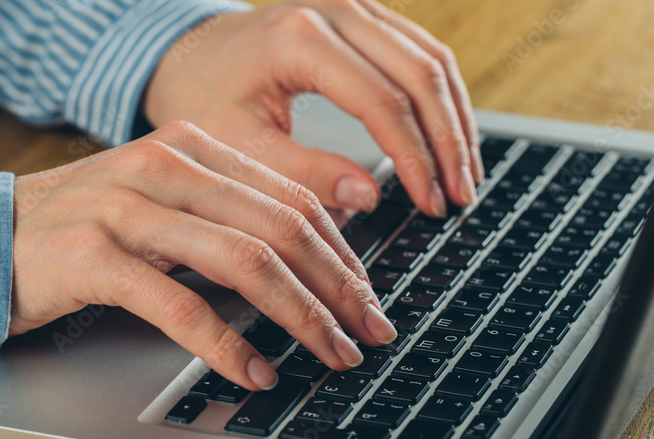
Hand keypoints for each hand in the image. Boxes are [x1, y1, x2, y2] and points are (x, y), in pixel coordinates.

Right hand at [11, 122, 396, 390]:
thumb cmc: (81, 232)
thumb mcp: (165, 210)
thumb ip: (228, 222)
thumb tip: (309, 265)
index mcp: (194, 151)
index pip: (293, 201)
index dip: (343, 256)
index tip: (369, 300)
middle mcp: (166, 168)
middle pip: (282, 229)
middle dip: (337, 289)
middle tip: (368, 334)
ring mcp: (128, 209)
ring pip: (244, 262)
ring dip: (299, 317)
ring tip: (329, 355)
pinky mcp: (93, 257)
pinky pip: (179, 304)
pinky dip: (225, 344)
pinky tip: (255, 372)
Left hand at [142, 0, 482, 217]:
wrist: (187, 55)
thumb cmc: (204, 98)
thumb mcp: (239, 145)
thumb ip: (302, 173)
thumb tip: (368, 195)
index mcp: (299, 37)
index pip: (381, 101)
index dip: (415, 159)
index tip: (431, 203)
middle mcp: (334, 7)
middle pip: (419, 74)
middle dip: (448, 142)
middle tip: (461, 197)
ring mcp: (353, 4)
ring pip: (431, 59)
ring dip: (455, 120)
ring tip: (466, 176)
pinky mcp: (364, 13)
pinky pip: (421, 51)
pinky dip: (442, 98)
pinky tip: (452, 138)